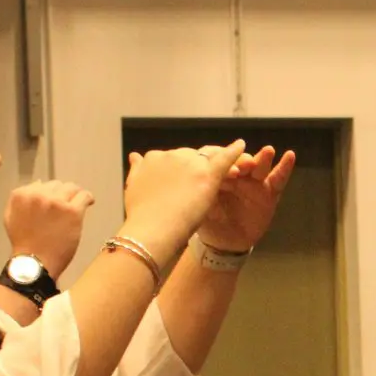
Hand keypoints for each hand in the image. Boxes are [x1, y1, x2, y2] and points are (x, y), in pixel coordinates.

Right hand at [1, 179, 93, 276]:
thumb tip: (39, 183)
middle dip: (61, 195)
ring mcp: (56, 202)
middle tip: (66, 206)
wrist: (35, 262)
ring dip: (75, 195)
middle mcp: (38, 194)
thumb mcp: (11, 217)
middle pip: (57, 185)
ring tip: (78, 203)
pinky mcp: (72, 211)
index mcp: (21, 194)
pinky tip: (89, 202)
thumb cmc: (23, 244)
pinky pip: (84, 196)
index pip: (41, 185)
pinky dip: (88, 198)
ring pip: (71, 188)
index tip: (55, 202)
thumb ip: (21, 199)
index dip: (50, 194)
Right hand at [120, 143, 242, 261]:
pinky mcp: (207, 174)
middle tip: (210, 182)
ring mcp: (190, 163)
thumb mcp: (133, 187)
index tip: (188, 182)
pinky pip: (224, 158)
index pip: (174, 159)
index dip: (183, 170)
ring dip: (220, 162)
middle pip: (193, 157)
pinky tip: (241, 145)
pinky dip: (234, 151)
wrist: (152, 229)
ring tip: (232, 172)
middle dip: (201, 167)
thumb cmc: (141, 215)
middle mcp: (172, 154)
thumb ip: (137, 170)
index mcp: (154, 158)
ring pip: (209, 158)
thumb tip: (134, 156)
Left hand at [198, 144, 295, 251]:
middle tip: (247, 163)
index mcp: (217, 174)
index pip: (221, 163)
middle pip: (241, 161)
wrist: (226, 242)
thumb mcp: (203, 206)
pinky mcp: (269, 192)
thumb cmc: (210, 222)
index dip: (226, 165)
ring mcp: (254, 182)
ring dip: (263, 158)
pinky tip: (290, 156)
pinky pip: (277, 179)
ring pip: (258, 167)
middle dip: (243, 161)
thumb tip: (205, 178)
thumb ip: (206, 191)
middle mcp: (237, 174)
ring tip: (268, 151)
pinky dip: (284, 168)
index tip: (229, 173)